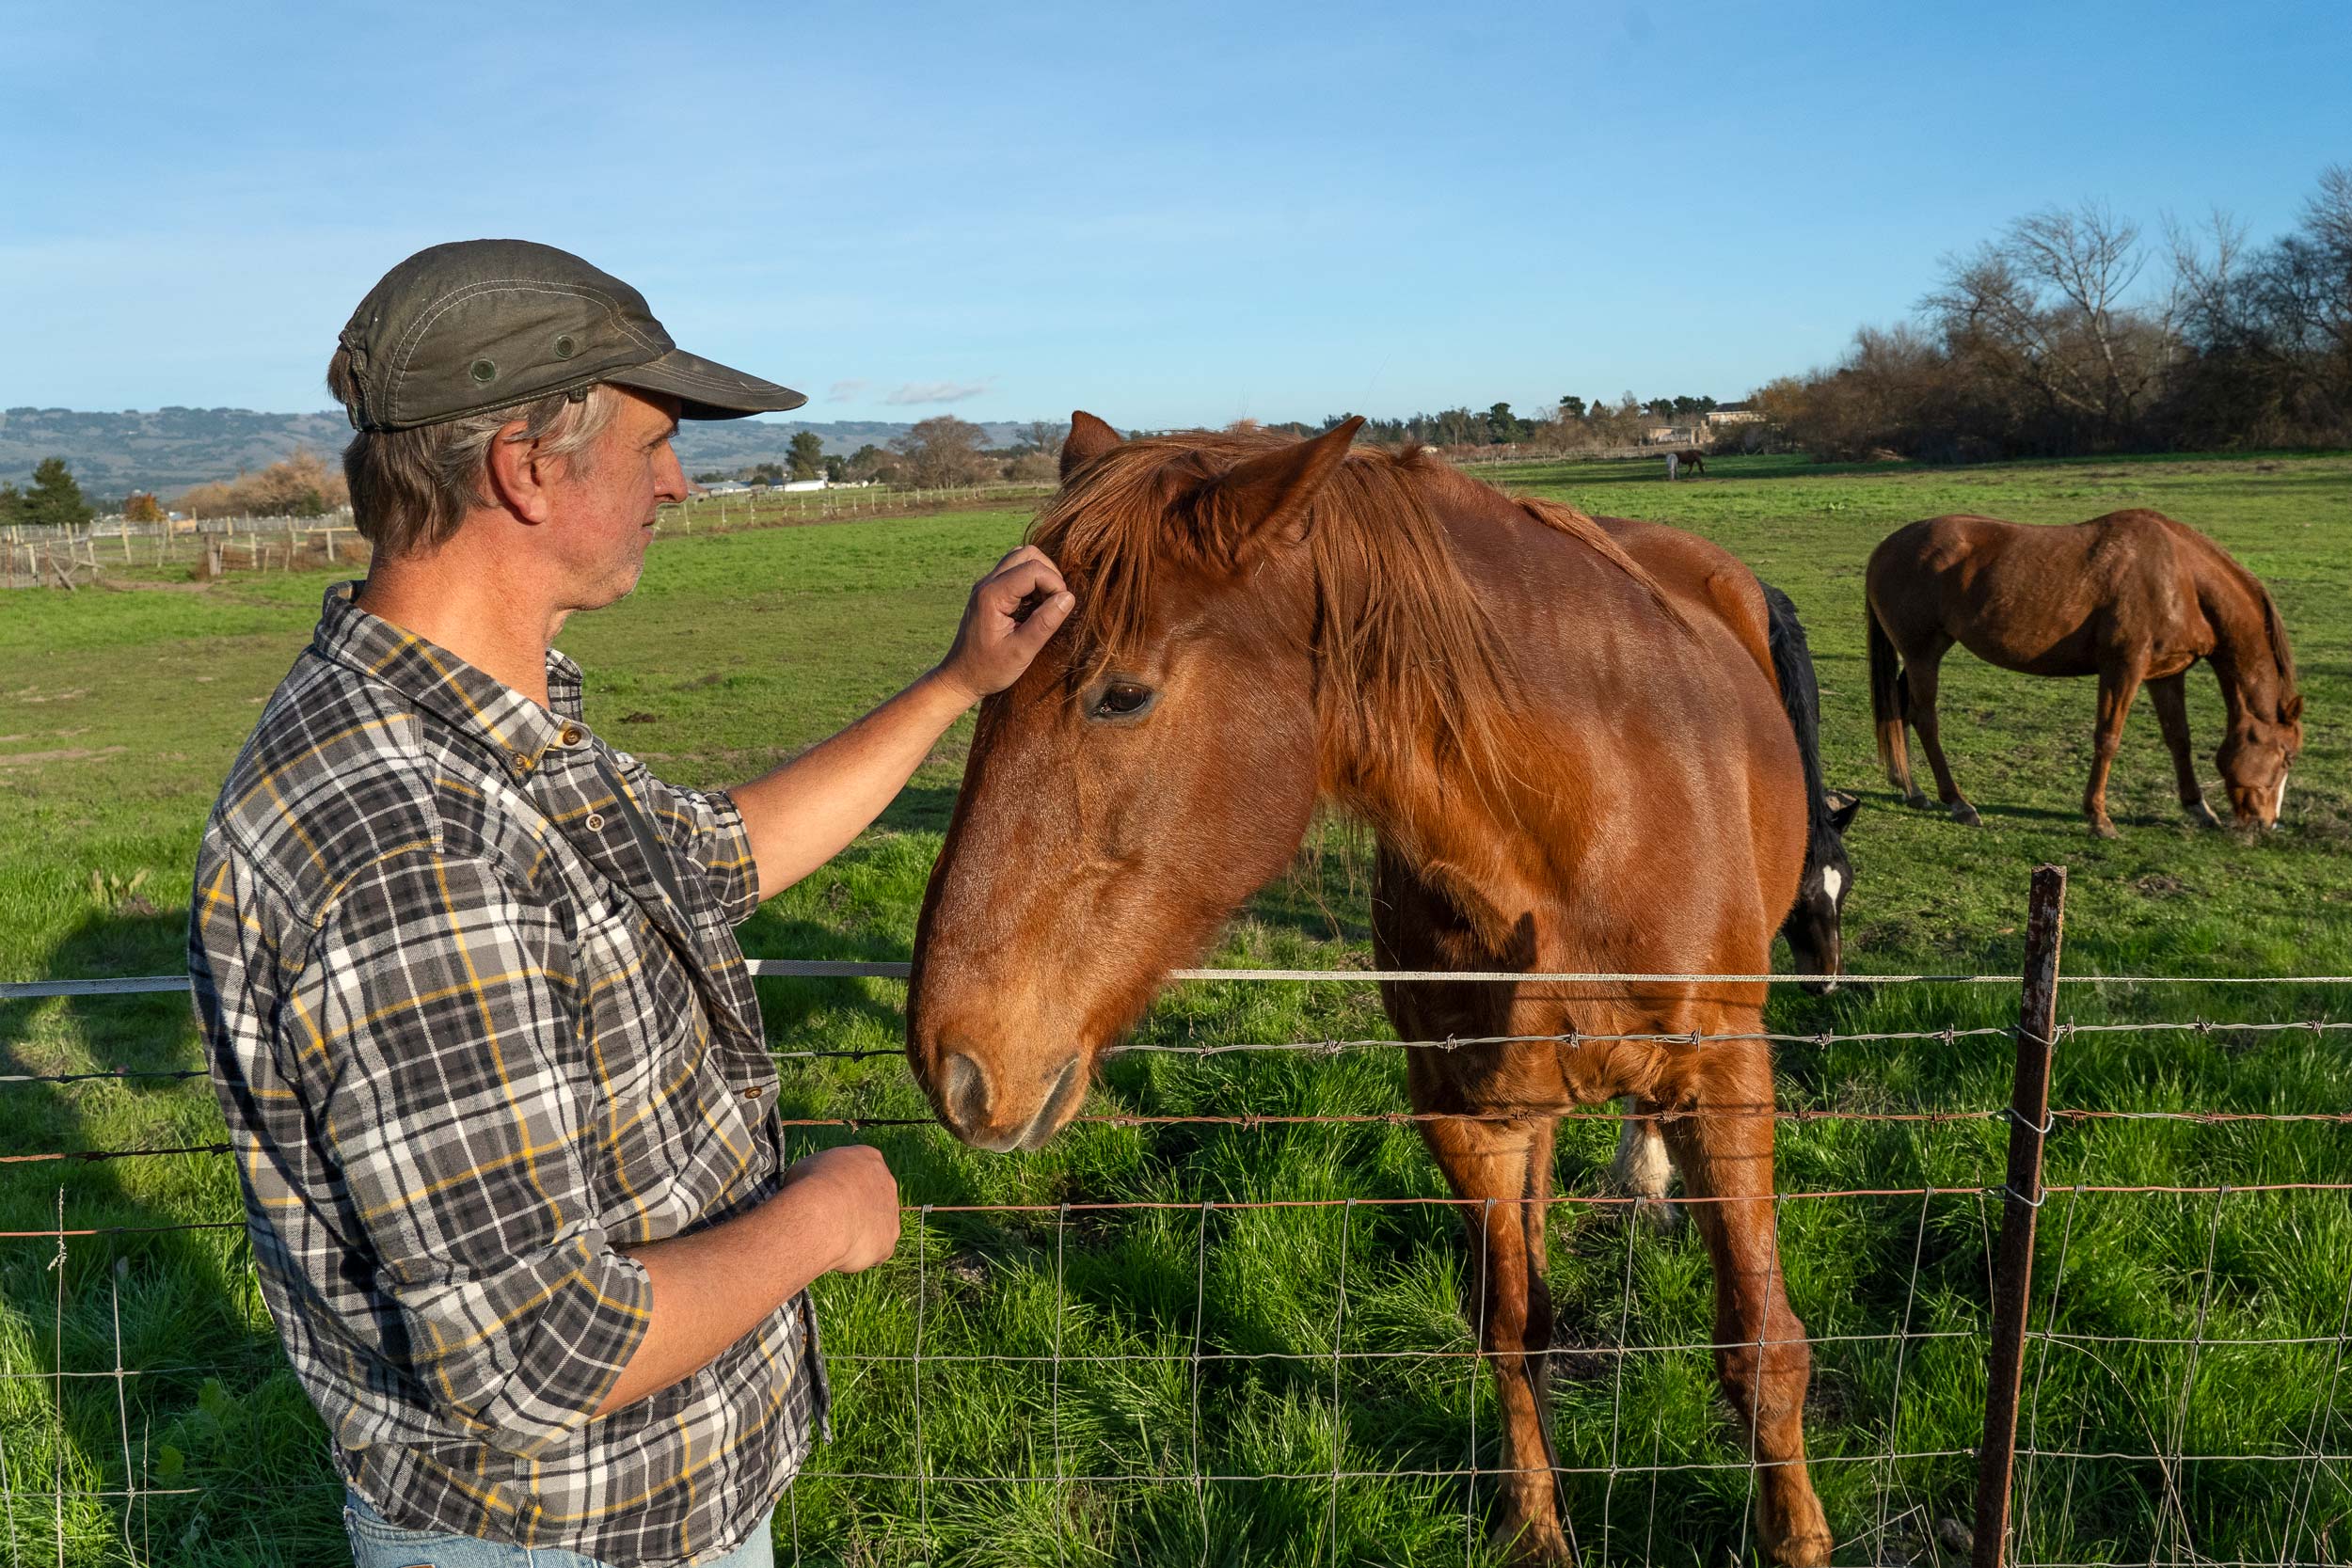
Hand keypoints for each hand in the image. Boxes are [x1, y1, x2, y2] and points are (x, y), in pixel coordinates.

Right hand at [787, 1144, 901, 1273]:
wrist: (822, 1214)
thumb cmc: (808, 1187)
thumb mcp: (806, 1168)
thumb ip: (817, 1176)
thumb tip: (808, 1186)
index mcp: (869, 1159)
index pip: (860, 1171)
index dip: (842, 1185)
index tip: (827, 1197)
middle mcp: (886, 1182)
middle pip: (872, 1197)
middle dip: (854, 1209)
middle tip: (830, 1221)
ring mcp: (891, 1212)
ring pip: (876, 1224)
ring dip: (859, 1232)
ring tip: (832, 1239)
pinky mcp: (889, 1240)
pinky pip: (876, 1250)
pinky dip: (860, 1254)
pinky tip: (842, 1254)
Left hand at [933, 546, 1074, 702]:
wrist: (960, 677)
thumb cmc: (989, 669)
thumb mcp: (1021, 652)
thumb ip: (1045, 623)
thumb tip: (1069, 597)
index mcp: (992, 596)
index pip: (1034, 569)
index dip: (1055, 584)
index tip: (1060, 609)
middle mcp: (986, 583)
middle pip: (1027, 554)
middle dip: (1049, 574)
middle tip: (1054, 603)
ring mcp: (986, 585)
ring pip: (1020, 558)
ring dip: (1040, 575)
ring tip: (1044, 604)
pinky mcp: (989, 591)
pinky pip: (1014, 571)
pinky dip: (1031, 581)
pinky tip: (1033, 606)